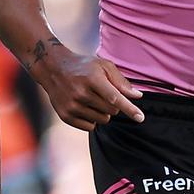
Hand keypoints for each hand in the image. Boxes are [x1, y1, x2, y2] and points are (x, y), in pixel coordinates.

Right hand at [27, 40, 143, 130]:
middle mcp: (81, 93)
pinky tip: (85, 107)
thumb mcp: (102, 66)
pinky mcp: (65, 116)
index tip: (140, 118)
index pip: (114, 98)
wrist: (53, 68)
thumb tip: (137, 96)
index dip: (129, 108)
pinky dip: (92, 120)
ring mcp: (72, 106)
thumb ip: (120, 81)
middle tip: (103, 93)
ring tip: (93, 99)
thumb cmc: (83, 66)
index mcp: (92, 78)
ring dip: (103, 112)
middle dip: (113, 105)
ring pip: (102, 120)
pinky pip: (90, 127)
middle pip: (111, 110)